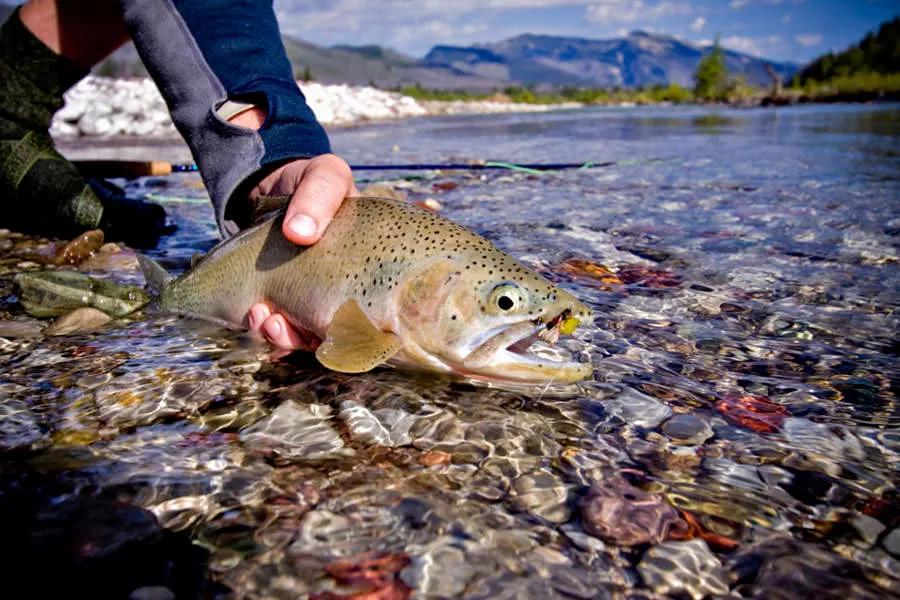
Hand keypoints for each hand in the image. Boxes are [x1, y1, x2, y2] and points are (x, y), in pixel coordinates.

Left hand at [245, 154, 358, 348]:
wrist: (274, 182)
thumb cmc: (313, 183)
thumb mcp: (324, 176)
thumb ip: (318, 196)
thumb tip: (300, 233)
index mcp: (363, 272)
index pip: (372, 315)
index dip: (357, 333)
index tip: (332, 333)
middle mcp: (337, 293)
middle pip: (330, 334)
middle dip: (301, 339)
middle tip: (280, 324)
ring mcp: (305, 298)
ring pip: (299, 335)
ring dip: (279, 336)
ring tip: (262, 318)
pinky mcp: (275, 298)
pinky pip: (273, 325)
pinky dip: (261, 326)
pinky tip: (252, 313)